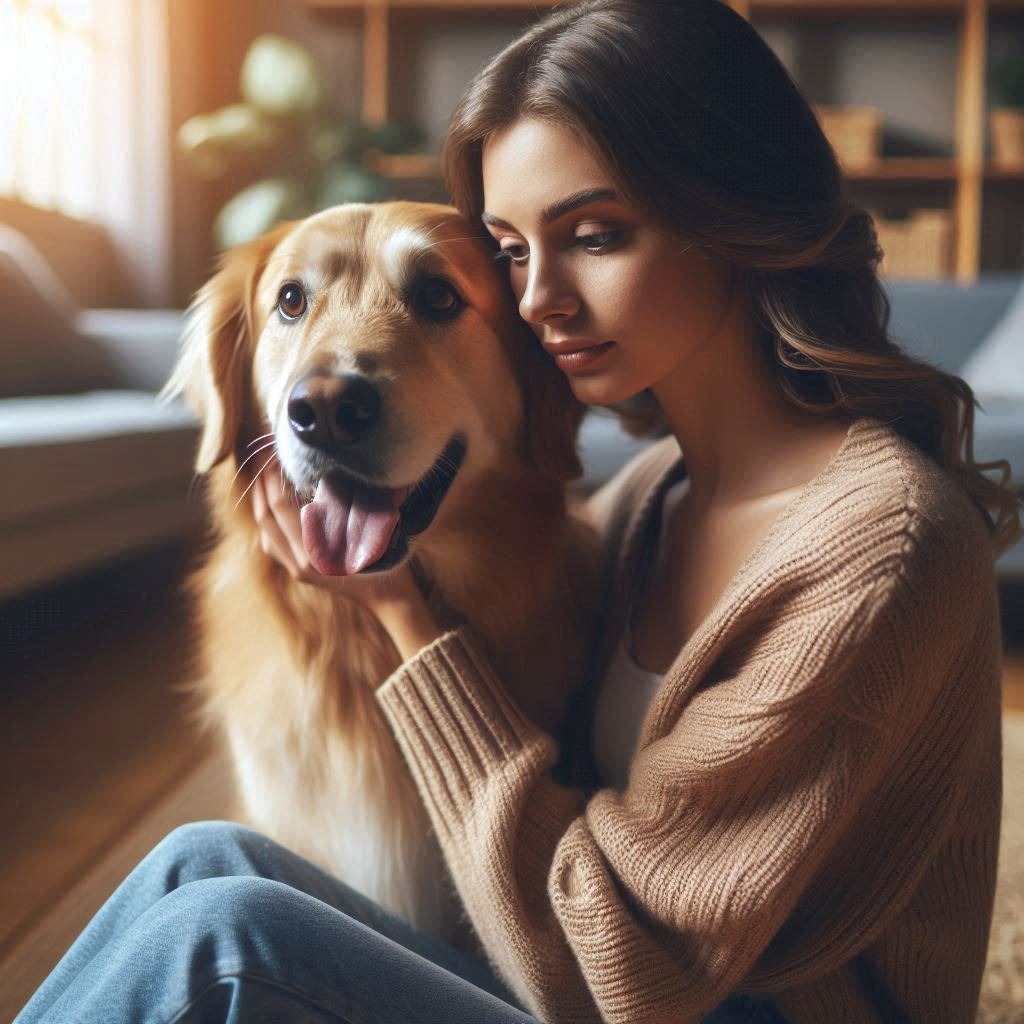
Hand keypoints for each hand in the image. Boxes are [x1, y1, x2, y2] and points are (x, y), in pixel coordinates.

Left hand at [250, 468, 442, 661]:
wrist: (386, 597)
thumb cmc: (384, 559)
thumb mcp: (368, 530)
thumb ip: (342, 507)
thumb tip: (321, 472)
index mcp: (313, 551)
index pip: (281, 505)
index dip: (273, 477)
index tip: (273, 453)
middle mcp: (298, 562)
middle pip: (266, 515)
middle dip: (262, 483)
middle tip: (263, 455)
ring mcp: (295, 568)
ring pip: (264, 528)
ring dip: (261, 500)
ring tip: (263, 473)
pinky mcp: (296, 570)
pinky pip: (270, 541)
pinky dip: (266, 519)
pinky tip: (269, 503)